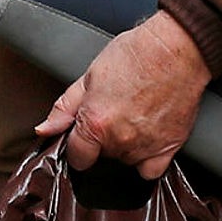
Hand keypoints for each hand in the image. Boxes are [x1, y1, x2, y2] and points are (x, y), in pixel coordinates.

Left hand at [35, 11, 210, 178]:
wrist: (177, 50)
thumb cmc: (135, 55)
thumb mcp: (89, 76)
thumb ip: (64, 108)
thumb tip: (45, 130)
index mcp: (95, 123)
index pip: (77, 157)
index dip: (78, 146)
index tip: (83, 137)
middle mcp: (120, 140)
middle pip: (102, 156)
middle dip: (102, 140)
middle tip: (113, 112)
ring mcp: (146, 146)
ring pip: (126, 160)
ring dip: (125, 147)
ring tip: (133, 117)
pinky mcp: (170, 147)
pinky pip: (151, 170)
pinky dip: (147, 160)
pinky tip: (147, 138)